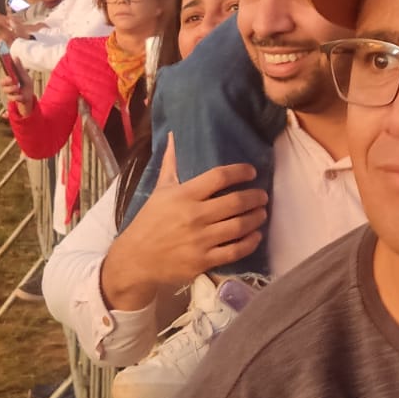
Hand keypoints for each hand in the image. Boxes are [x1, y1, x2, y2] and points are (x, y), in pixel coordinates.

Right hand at [0, 64, 34, 117]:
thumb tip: (15, 57)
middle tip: (11, 79)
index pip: (4, 76)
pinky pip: (11, 98)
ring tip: (18, 88)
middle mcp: (8, 85)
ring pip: (5, 90)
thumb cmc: (26, 84)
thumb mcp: (24, 76)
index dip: (4, 73)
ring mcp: (10, 92)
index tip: (9, 73)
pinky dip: (16, 97)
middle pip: (2, 82)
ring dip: (11, 89)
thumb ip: (19, 68)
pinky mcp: (13, 98)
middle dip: (6, 81)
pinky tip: (21, 96)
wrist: (30, 96)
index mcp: (10, 78)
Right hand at [103, 136, 267, 307]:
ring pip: (239, 226)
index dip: (240, 172)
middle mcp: (194, 215)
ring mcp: (200, 240)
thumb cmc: (149, 222)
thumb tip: (173, 136)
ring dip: (256, 218)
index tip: (252, 171)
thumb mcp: (159, 191)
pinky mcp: (203, 261)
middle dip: (255, 197)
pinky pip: (234, 251)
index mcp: (184, 195)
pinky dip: (250, 242)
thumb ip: (170, 164)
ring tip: (262, 213)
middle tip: (263, 196)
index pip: (219, 177)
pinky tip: (256, 236)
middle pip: (235, 202)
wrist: (135, 260)